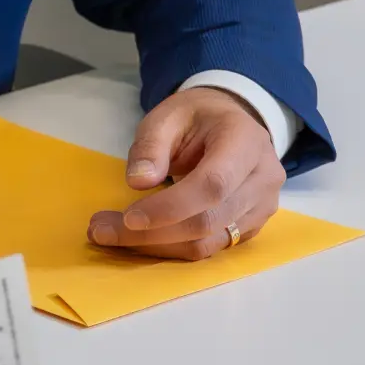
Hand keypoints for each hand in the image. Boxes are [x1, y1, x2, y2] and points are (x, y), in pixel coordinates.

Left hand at [88, 86, 284, 259]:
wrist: (232, 124)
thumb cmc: (198, 118)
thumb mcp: (168, 115)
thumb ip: (151, 144)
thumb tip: (138, 182)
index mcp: (245, 141)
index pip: (212, 185)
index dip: (169, 207)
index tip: (128, 217)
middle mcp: (263, 178)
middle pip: (208, 221)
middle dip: (151, 233)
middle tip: (101, 230)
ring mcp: (262, 207)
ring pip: (208, 243)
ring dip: (156, 247)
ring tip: (111, 235)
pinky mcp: (251, 227)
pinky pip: (211, 248)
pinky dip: (171, 249)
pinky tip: (139, 238)